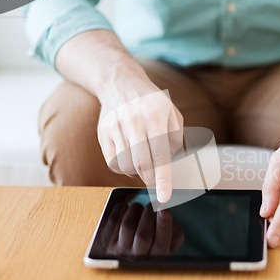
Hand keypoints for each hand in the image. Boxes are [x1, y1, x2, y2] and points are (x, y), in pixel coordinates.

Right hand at [97, 77, 182, 202]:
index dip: (163, 180)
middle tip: (155, 179)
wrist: (121, 82)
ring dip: (137, 172)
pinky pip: (112, 162)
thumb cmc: (152, 103)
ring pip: (126, 165)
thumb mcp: (172, 114)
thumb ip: (176, 139)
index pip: (161, 155)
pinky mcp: (103, 132)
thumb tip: (173, 165)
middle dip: (151, 178)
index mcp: (156, 116)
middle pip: (141, 164)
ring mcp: (116, 126)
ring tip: (142, 160)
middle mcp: (134, 121)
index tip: (164, 197)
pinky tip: (130, 157)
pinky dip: (123, 167)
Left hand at [102, 203, 184, 255]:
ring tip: (140, 206)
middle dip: (150, 214)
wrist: (126, 260)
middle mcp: (137, 257)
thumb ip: (176, 233)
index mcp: (155, 259)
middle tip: (153, 204)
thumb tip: (169, 215)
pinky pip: (112, 221)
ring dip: (135, 210)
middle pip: (143, 234)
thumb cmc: (152, 249)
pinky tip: (126, 207)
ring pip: (128, 226)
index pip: (161, 242)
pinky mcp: (106, 242)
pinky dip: (120, 210)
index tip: (164, 208)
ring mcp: (119, 251)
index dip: (163, 224)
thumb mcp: (170, 247)